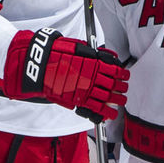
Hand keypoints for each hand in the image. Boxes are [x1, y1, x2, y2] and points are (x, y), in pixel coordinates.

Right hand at [3, 28, 129, 121]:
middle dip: (121, 88)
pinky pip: (94, 107)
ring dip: (117, 100)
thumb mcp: (77, 48)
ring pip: (107, 97)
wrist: (38, 64)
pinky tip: (110, 114)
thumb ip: (93, 54)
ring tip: (120, 102)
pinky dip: (105, 112)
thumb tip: (107, 58)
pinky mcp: (75, 99)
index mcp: (93, 62)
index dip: (122, 74)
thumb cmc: (55, 53)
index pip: (115, 70)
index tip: (125, 76)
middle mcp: (91, 76)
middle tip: (124, 90)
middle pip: (113, 85)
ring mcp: (84, 88)